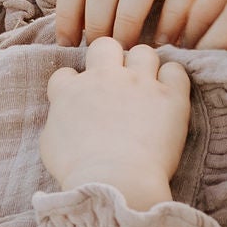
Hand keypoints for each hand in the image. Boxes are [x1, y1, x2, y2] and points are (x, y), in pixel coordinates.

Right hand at [40, 37, 191, 207]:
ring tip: (146, 87)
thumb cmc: (79, 171)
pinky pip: (175, 70)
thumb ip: (57, 120)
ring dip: (143, 66)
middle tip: (116, 82)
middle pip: (105, 45)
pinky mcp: (169, 96)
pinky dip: (173, 80)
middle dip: (109, 58)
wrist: (115, 181)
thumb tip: (65, 114)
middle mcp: (105, 77)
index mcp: (71, 90)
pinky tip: (168, 95)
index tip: (83, 100)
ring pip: (143, 52)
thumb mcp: (51, 145)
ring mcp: (139, 83)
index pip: (67, 73)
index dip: (75, 84)